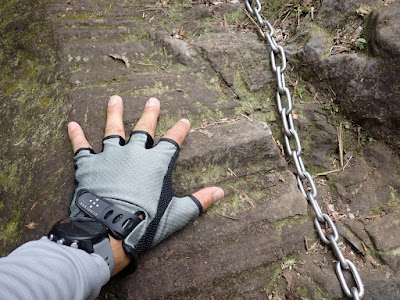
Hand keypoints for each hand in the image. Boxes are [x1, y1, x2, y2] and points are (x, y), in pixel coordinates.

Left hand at [67, 95, 223, 274]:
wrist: (109, 232)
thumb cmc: (146, 223)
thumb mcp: (177, 214)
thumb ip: (199, 201)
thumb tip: (221, 193)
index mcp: (156, 163)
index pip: (173, 141)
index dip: (180, 130)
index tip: (185, 121)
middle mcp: (134, 153)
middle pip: (144, 128)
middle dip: (150, 113)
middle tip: (153, 100)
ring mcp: (110, 157)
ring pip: (113, 130)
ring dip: (114, 113)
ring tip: (115, 99)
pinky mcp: (89, 166)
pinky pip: (81, 147)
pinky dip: (76, 135)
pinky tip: (71, 124)